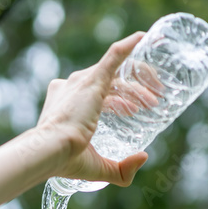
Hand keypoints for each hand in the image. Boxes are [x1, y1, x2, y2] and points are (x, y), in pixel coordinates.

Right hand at [35, 31, 158, 186]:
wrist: (50, 150)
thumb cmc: (67, 161)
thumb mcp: (99, 167)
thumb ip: (122, 169)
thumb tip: (143, 156)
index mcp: (67, 103)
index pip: (100, 95)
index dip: (121, 101)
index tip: (136, 110)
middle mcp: (72, 87)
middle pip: (111, 82)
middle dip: (135, 89)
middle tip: (153, 100)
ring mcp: (82, 81)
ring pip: (118, 74)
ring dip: (139, 81)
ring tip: (156, 95)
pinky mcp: (92, 79)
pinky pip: (114, 56)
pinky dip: (130, 46)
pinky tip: (144, 39)